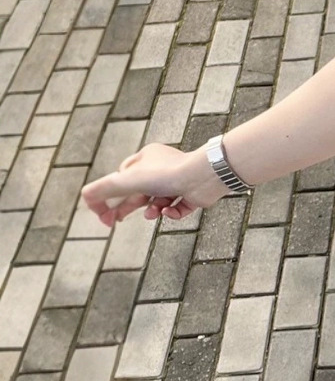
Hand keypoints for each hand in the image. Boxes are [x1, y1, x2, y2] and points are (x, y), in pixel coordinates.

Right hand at [80, 142, 230, 228]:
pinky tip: (171, 211)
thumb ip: (103, 189)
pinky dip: (172, 213)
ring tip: (153, 214)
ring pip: (157, 201)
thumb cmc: (167, 173)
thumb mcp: (127, 180)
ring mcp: (179, 181)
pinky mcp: (193, 194)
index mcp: (145, 158)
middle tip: (113, 222)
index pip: (121, 177)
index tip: (103, 215)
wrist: (204, 177)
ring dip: (152, 210)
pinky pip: (177, 208)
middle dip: (126, 207)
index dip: (109, 196)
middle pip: (138, 192)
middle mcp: (162, 168)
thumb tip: (84, 198)